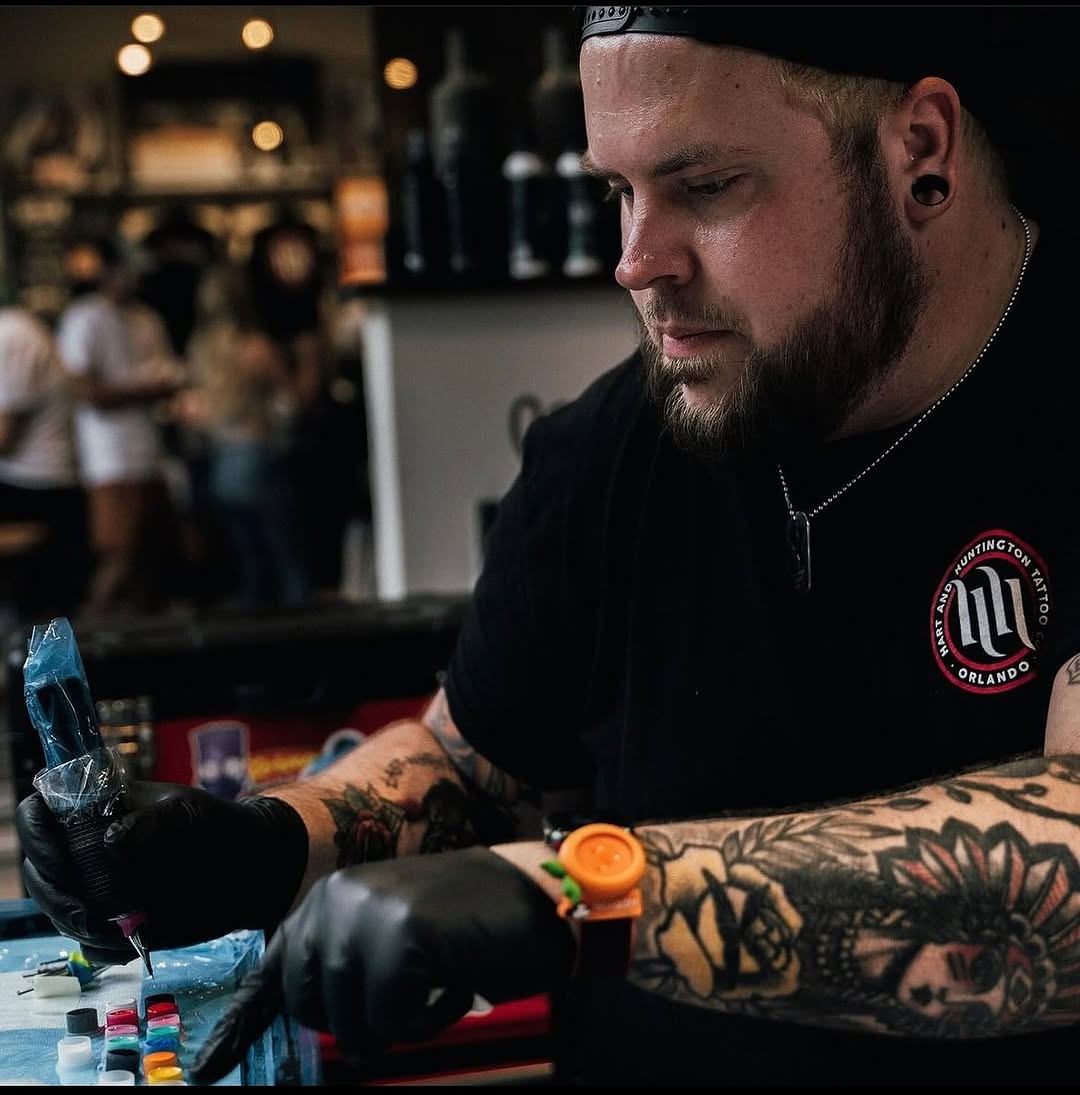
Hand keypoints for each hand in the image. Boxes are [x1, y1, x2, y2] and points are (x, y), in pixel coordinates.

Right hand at [15, 781, 306, 965]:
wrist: (248, 868)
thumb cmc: (217, 826)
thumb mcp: (187, 814)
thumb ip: (152, 823)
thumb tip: (112, 843)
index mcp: (97, 809)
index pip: (42, 813)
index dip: (36, 834)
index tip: (55, 860)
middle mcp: (88, 848)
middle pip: (41, 870)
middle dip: (53, 894)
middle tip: (83, 914)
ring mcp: (99, 886)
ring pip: (60, 908)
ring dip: (74, 924)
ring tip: (109, 931)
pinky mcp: (116, 920)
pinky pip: (92, 942)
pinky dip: (101, 948)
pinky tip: (127, 945)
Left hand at [189, 846, 574, 1084]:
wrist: (533, 896)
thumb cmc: (466, 928)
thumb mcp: (393, 940)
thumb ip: (347, 967)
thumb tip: (318, 1023)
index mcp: (331, 897)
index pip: (278, 968)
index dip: (246, 1025)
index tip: (208, 1073)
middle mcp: (337, 897)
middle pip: (310, 1008)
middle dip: (359, 1021)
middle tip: (408, 995)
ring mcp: (367, 911)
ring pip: (352, 1022)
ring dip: (402, 1020)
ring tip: (439, 977)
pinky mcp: (400, 933)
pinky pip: (392, 1020)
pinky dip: (428, 1018)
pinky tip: (456, 979)